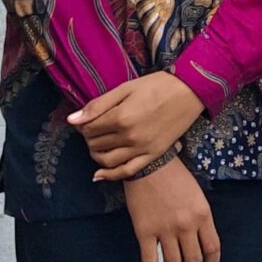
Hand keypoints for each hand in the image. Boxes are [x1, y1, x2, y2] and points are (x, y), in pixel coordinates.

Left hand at [71, 72, 206, 180]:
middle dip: (89, 138)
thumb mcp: (125, 88)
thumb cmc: (157, 85)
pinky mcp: (153, 155)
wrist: (190, 91)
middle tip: (93, 129)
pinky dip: (110, 175)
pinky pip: (127, 171)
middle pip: (96, 144)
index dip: (83, 125)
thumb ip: (98, 105)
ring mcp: (142, 148)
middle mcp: (129, 137)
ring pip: (107, 160)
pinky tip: (99, 174)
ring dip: (96, 155)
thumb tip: (72, 120)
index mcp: (121, 117)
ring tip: (97, 145)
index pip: (89, 129)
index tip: (87, 120)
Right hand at [122, 158, 219, 261]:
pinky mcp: (144, 232)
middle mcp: (186, 225)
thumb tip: (202, 240)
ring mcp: (165, 230)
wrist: (149, 164)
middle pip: (194, 260)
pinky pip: (150, 260)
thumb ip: (201, 218)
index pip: (212, 248)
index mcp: (202, 215)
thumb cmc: (175, 176)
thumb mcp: (197, 195)